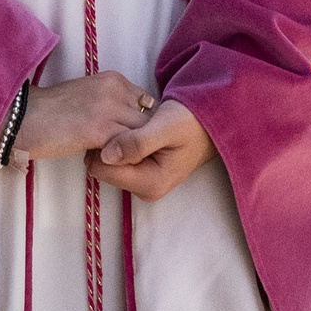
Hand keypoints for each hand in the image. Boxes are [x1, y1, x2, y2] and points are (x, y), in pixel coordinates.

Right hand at [11, 71, 151, 164]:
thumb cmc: (52, 112)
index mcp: (113, 79)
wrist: (24, 118)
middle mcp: (115, 88)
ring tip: (123, 163)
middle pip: (150, 119)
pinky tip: (111, 165)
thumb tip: (131, 126)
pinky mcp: (99, 129)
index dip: (144, 126)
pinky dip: (124, 159)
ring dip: (136, 152)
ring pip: (143, 135)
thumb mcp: (88, 98)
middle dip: (145, 140)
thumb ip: (112, 106)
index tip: (134, 142)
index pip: (148, 105)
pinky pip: (128, 148)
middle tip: (133, 157)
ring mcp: (108, 107)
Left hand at [90, 99, 215, 201]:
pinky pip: (118, 159)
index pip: (104, 170)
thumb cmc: (190, 121)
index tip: (113, 123)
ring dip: (113, 142)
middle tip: (124, 121)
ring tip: (131, 124)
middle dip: (106, 144)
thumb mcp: (165, 127)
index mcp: (150, 183)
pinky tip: (132, 129)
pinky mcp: (143, 173)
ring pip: (108, 163)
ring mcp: (144, 183)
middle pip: (104, 168)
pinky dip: (120, 143)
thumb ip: (137, 143)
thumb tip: (106, 156)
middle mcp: (145, 189)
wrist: (208, 121)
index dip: (102, 144)